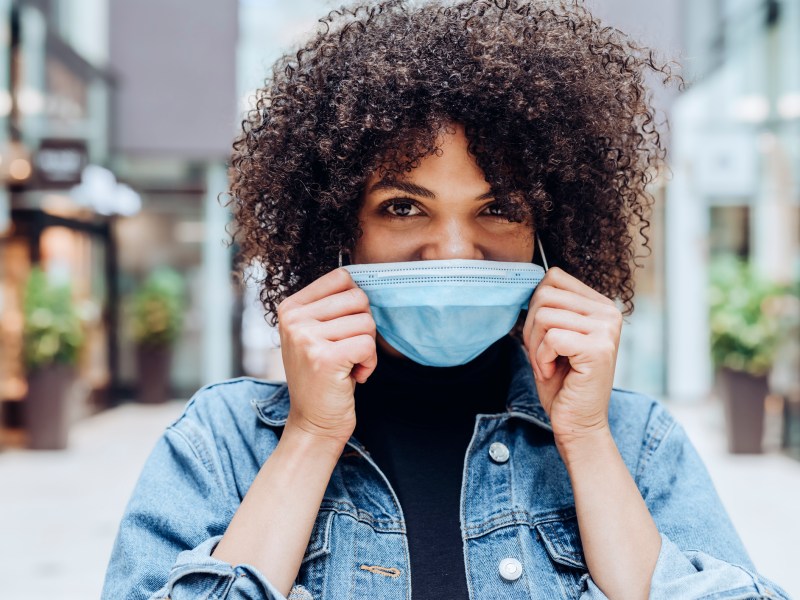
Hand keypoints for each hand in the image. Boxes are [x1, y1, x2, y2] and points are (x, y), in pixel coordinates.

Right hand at [277, 268, 376, 445]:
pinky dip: (370, 363)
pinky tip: (354, 376)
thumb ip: (333, 305)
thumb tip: (363, 278)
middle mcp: (293, 319)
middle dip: (364, 326)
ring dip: (367, 348)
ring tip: (349, 365)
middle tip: (349, 350)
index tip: (343, 329)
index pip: (342, 277)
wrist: (314, 422)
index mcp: (291, 306)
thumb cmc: (324, 375)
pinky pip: (368, 344)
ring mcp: (305, 337)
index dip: (355, 304)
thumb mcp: (317, 333)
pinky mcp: (324, 358)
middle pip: (358, 298)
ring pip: (366, 322)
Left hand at [522, 267, 621, 447]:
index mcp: (599, 305)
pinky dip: (542, 358)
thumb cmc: (562, 381)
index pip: (553, 277)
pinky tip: (554, 373)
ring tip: (548, 365)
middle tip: (542, 355)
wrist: (578, 422)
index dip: (535, 307)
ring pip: (544, 315)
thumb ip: (548, 308)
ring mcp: (607, 329)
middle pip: (545, 294)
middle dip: (531, 328)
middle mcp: (609, 312)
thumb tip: (528, 282)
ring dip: (535, 346)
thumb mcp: (552, 336)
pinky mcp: (599, 348)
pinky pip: (551, 337)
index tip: (544, 337)